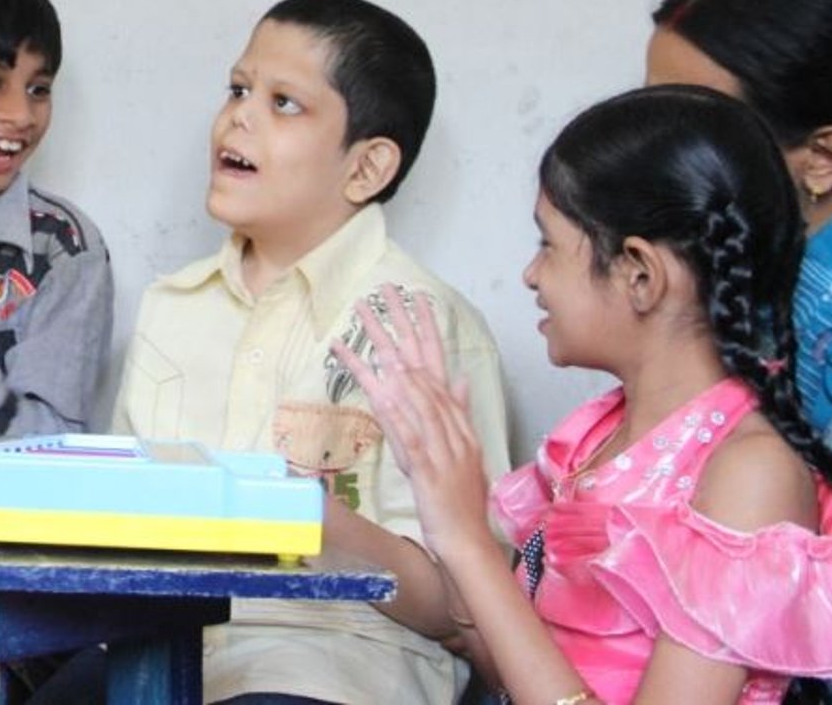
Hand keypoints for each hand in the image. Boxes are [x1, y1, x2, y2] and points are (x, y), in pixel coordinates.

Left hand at [330, 284, 488, 557]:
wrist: (469, 540)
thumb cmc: (462, 497)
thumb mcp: (464, 449)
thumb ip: (461, 410)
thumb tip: (461, 375)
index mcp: (455, 418)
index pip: (439, 362)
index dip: (426, 327)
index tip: (412, 296)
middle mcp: (449, 423)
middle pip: (422, 364)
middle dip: (401, 325)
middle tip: (382, 292)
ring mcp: (439, 442)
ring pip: (409, 389)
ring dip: (384, 354)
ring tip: (362, 324)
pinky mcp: (426, 465)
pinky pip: (405, 429)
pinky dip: (390, 404)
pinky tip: (374, 383)